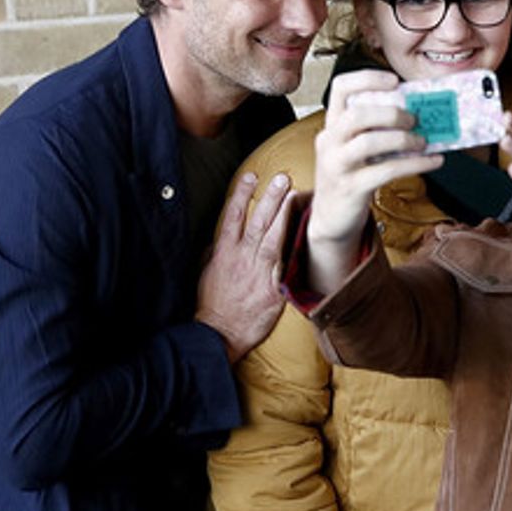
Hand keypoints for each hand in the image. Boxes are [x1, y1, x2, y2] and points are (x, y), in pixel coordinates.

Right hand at [195, 171, 295, 362]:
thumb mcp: (206, 273)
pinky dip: (294, 251)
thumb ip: (215, 253)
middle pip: (257, 221)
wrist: (218, 334)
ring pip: (273, 238)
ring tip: (295, 196)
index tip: (251, 176)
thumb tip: (220, 239)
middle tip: (282, 177)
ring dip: (284, 215)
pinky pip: (286, 266)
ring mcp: (258, 273)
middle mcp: (241, 258)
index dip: (241, 194)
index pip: (232, 216)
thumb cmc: (212, 304)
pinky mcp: (272, 290)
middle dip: (270, 197)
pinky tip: (305, 236)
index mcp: (224, 252)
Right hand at [308, 70, 441, 293]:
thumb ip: (375, 130)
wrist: (331, 218)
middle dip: (391, 113)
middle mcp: (330, 141)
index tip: (395, 80)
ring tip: (423, 141)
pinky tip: (433, 161)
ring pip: (369, 142)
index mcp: (332, 125)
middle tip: (414, 119)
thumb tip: (418, 114)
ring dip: (403, 138)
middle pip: (356, 114)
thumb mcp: (354, 148)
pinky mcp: (351, 188)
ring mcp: (337, 165)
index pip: (340, 88)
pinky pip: (386, 171)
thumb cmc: (351, 175)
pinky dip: (415, 164)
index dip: (367, 78)